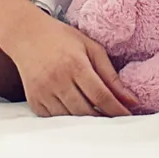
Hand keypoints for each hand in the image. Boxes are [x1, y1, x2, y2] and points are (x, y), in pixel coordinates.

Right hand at [2, 9, 137, 117]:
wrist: (26, 35)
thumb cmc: (63, 39)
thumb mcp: (91, 48)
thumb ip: (111, 75)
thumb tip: (132, 100)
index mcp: (75, 65)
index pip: (100, 95)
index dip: (117, 109)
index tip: (129, 117)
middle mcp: (58, 80)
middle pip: (86, 111)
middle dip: (104, 119)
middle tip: (117, 121)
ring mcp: (43, 93)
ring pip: (70, 118)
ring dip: (87, 122)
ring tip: (100, 119)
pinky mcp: (34, 101)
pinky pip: (55, 119)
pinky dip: (68, 120)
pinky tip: (77, 114)